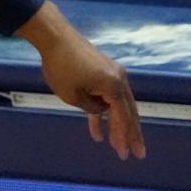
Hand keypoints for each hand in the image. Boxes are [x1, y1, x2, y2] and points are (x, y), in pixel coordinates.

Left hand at [16, 2, 145, 159]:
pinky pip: (106, 95)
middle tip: (136, 154)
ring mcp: (112, 73)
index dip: (124, 137)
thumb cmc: (60, 66)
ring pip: (117, 105)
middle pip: (128, 112)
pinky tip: (97, 130)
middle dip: (130, 134)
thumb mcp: (72, 95)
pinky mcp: (102, 70)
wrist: (54, 35)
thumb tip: (102, 110)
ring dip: (115, 124)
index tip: (125, 154)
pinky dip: (102, 110)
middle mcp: (119, 79)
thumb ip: (91, 108)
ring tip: (115, 145)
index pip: (122, 117)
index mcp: (114, 86)